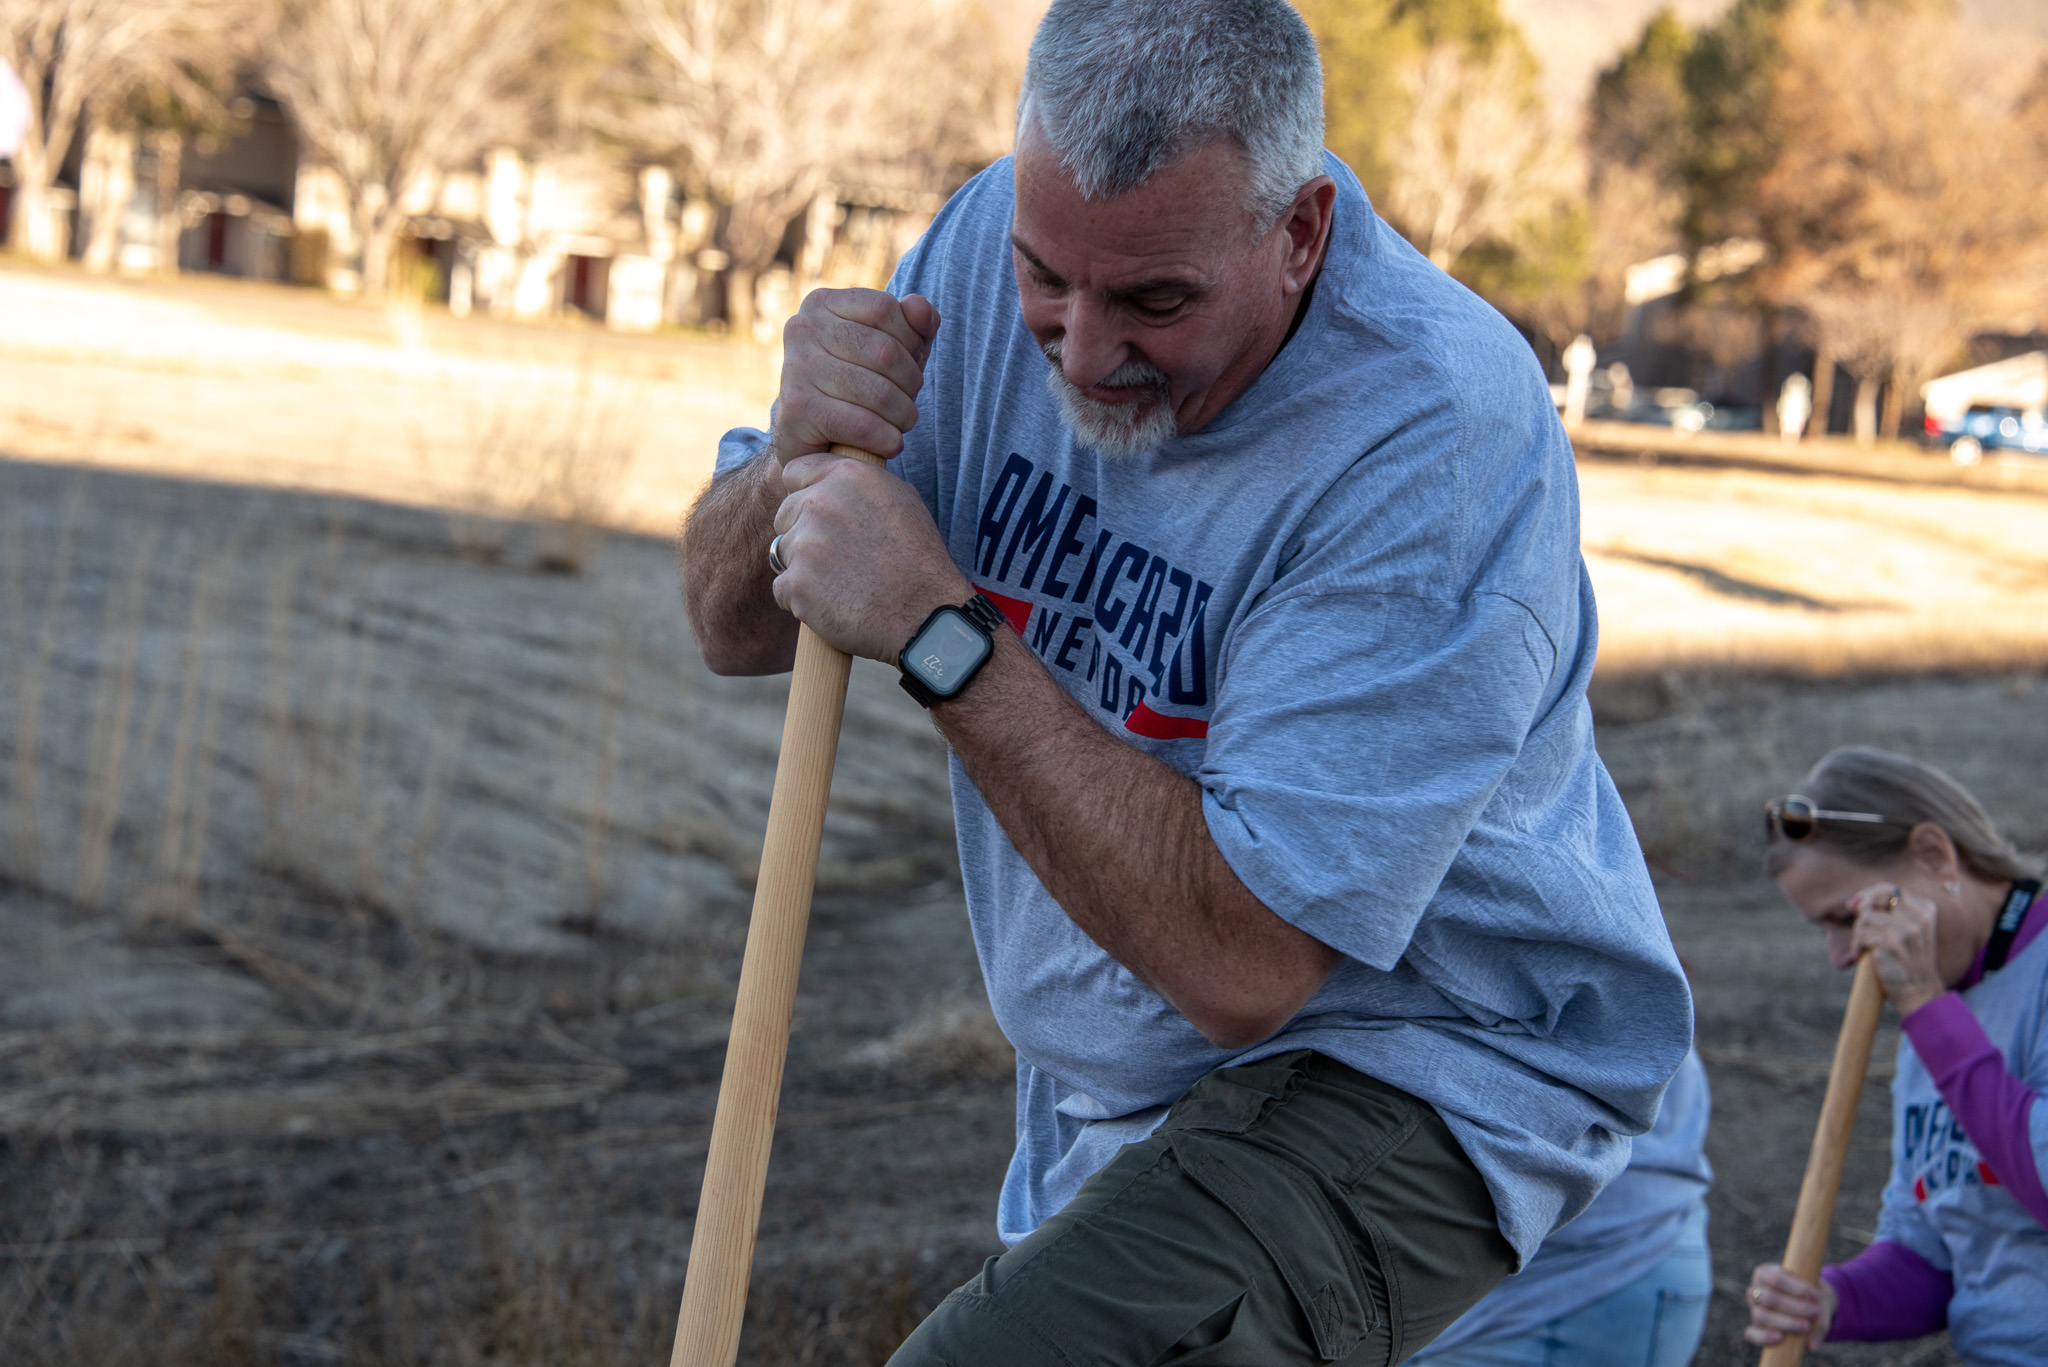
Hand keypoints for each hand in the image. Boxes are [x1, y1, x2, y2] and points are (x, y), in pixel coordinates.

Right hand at [769, 288, 940, 466]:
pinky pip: (863, 425)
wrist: (810, 441)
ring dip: (903, 416)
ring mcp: (795, 367)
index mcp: (822, 303)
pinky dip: (887, 439)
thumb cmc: (857, 389)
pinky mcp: (797, 409)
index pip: (884, 308)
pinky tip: (890, 443)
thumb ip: (913, 325)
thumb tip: (919, 306)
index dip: (911, 341)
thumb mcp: (891, 350)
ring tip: (902, 425)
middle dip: (910, 383)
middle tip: (908, 404)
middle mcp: (802, 328)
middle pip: (885, 351)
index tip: (910, 367)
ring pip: (879, 392)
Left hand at [769, 453, 968, 663]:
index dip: (804, 494)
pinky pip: (782, 589)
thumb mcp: (901, 500)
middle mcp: (821, 503)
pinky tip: (834, 605)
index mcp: (847, 476)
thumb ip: (858, 484)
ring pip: (783, 553)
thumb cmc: (919, 560)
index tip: (820, 516)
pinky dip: (801, 601)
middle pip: (784, 514)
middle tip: (837, 558)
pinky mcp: (796, 584)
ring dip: (803, 569)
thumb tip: (831, 483)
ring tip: (841, 583)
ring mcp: (805, 544)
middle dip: (802, 534)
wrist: (926, 615)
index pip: (795, 472)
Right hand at [1743, 1262, 1836, 1349]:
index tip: (1815, 1295)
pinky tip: (1780, 1338)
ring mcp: (1754, 1309)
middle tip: (1814, 1312)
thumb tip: (1812, 1346)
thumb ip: (1820, 1320)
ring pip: (1761, 1316)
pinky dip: (1764, 1337)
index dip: (1795, 1288)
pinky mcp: (1756, 1327)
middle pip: (1768, 1298)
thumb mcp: (1820, 1300)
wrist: (1811, 1305)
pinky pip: (1752, 1334)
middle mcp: (1755, 1290)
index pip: (1775, 1278)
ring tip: (1806, 1326)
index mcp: (1764, 1273)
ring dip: (1786, 1322)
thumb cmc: (1811, 1297)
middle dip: (1794, 1307)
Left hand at [1850, 882, 1946, 1015]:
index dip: (1868, 894)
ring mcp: (1907, 931)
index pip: (1889, 889)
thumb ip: (1889, 912)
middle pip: (1875, 898)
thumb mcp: (1908, 931)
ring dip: (1858, 933)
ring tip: (1864, 947)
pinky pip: (1861, 934)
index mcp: (1925, 910)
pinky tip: (1861, 955)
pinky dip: (1856, 946)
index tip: (1855, 906)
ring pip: (1865, 918)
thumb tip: (1853, 902)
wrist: (1918, 992)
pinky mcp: (1892, 944)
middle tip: (1858, 925)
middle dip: (1861, 910)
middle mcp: (1919, 918)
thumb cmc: (1908, 959)